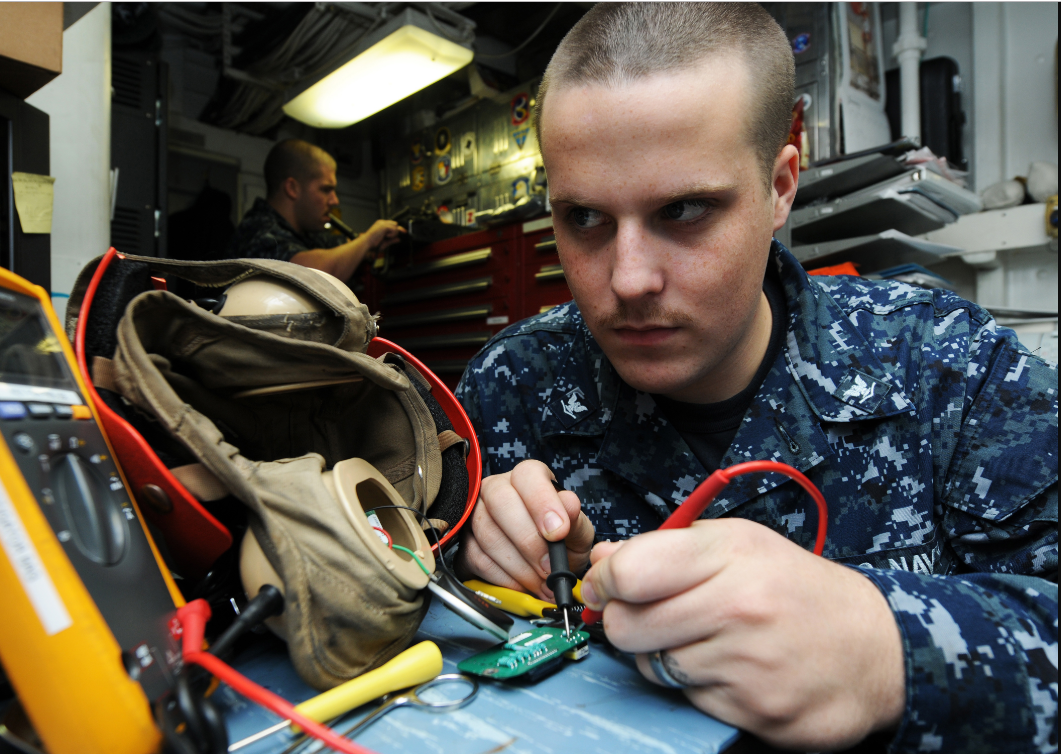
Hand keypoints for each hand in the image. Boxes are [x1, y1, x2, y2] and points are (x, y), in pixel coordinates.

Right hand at [361, 219, 404, 252]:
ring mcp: (383, 223)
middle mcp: (381, 222)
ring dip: (393, 234)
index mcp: (380, 225)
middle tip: (391, 237)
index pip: (392, 224)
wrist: (366, 244)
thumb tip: (399, 239)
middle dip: (396, 231)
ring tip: (386, 237)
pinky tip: (385, 236)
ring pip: (396, 227)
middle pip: (395, 224)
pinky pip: (394, 229)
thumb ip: (392, 240)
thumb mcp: (385, 242)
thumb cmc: (373, 244)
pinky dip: (392, 235)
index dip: (398, 228)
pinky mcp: (384, 226)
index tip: (404, 232)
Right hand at [457, 460, 594, 600]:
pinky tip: (523, 585)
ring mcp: (476, 514)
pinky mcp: (466, 543)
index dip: (542, 502)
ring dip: (518, 565)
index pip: (527, 475)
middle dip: (528, 540)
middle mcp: (497, 489)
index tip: (558, 532)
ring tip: (541, 582)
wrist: (545, 567)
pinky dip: (505, 577)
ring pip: (487, 533)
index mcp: (528, 478)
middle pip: (500, 501)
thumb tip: (569, 504)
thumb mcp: (577, 532)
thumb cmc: (561, 542)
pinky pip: (478, 558)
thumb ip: (576, 519)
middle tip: (549, 567)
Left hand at [580, 519, 904, 749]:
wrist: (874, 650)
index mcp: (731, 554)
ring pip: (652, 665)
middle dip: (625, 621)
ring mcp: (746, 663)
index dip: (605, 579)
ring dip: (661, 655)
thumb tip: (605, 558)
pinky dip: (693, 685)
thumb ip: (669, 548)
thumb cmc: (798, 590)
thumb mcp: (740, 544)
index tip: (606, 583)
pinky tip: (724, 668)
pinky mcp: (753, 711)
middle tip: (647, 615)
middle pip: (628, 625)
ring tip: (699, 639)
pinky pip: (686, 698)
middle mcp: (738, 606)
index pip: (631, 571)